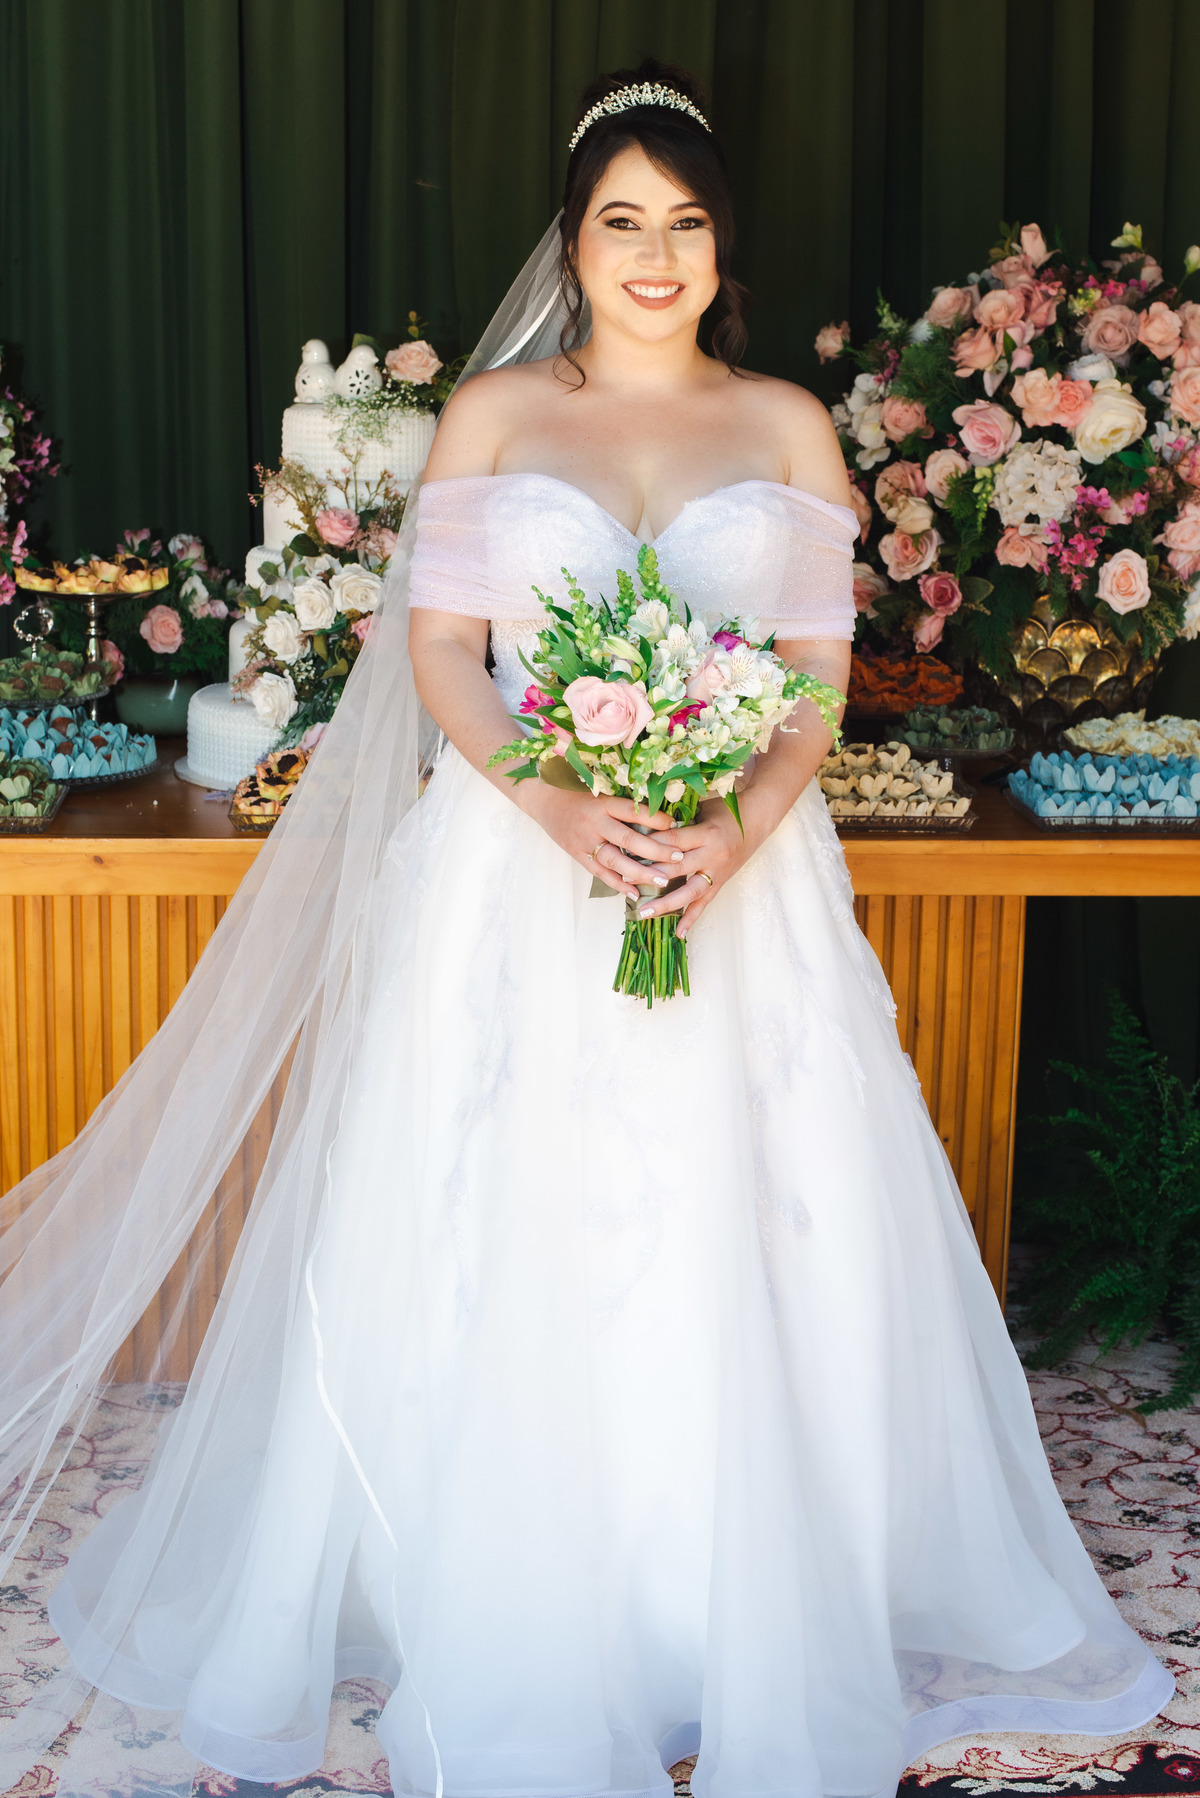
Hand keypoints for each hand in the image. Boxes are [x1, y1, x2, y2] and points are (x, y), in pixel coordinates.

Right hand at [524, 787, 684, 898]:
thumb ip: (623, 801)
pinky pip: (600, 872)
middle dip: (656, 851)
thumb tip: (657, 812)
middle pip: (630, 840)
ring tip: (662, 881)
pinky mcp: (577, 854)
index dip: (658, 820)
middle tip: (678, 859)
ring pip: (616, 860)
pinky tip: (634, 892)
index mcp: (604, 802)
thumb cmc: (576, 791)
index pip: (635, 812)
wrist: (542, 797)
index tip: (678, 827)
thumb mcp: (600, 789)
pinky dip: (617, 883)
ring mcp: (585, 840)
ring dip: (640, 872)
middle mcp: (595, 822)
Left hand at [629, 799, 753, 934]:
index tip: (626, 851)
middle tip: (624, 879)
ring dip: (666, 904)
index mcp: (705, 833)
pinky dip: (691, 918)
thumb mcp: (702, 808)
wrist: (758, 818)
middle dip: (649, 875)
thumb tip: (646, 826)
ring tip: (644, 913)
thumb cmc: (727, 810)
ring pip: (689, 892)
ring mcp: (717, 872)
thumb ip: (678, 820)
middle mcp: (712, 855)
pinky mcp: (721, 882)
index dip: (649, 847)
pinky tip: (678, 933)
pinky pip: (705, 903)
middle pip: (676, 868)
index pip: (671, 842)